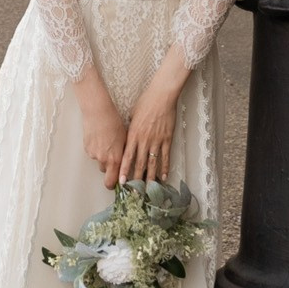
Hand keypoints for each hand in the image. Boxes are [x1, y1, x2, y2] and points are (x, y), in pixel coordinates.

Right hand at [75, 74, 126, 187]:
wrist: (98, 111)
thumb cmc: (114, 121)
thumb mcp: (125, 138)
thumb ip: (125, 154)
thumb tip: (127, 161)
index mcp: (115, 158)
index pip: (112, 181)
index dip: (115, 184)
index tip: (118, 182)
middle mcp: (103, 159)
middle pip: (106, 173)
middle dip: (109, 170)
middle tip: (113, 161)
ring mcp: (93, 154)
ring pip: (99, 162)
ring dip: (103, 157)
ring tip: (107, 143)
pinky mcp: (86, 148)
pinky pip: (93, 153)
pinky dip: (97, 149)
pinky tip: (100, 138)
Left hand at [118, 64, 183, 186]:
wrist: (162, 96)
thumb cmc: (145, 103)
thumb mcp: (132, 116)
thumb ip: (130, 130)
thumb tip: (128, 139)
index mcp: (133, 134)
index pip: (127, 156)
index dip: (124, 170)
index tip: (122, 182)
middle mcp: (144, 140)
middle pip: (139, 163)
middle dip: (136, 178)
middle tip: (135, 191)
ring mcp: (156, 141)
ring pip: (152, 163)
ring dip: (150, 177)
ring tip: (148, 189)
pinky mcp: (167, 139)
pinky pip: (165, 156)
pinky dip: (165, 167)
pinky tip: (163, 177)